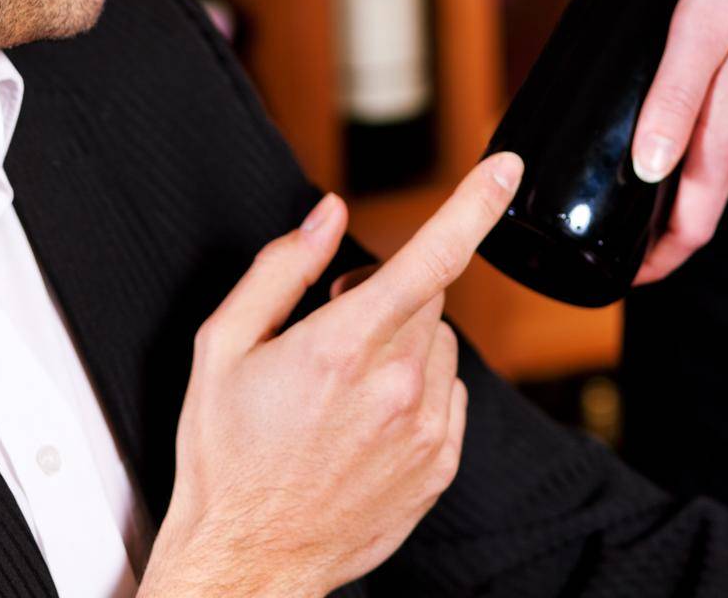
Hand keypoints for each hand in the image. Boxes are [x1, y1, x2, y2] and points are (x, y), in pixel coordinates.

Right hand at [138, 151, 523, 597]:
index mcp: (340, 348)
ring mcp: (424, 432)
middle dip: (385, 292)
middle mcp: (395, 388)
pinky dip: (419, 387)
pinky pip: (450, 393)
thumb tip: (326, 214)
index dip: (472, 206)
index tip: (505, 170)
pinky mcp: (440, 466)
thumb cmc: (227, 453)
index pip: (428, 259)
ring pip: (441, 342)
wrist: (249, 558)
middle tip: (332, 328)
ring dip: (404, 341)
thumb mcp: (222, 346)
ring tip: (345, 382)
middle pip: (426, 295)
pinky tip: (368, 415)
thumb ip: (281, 268)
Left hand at [632, 0, 727, 283]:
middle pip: (703, 210)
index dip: (655, 261)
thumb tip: (646, 169)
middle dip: (658, 230)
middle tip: (607, 231)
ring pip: (718, 179)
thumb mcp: (697, 34)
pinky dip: (700, 159)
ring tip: (628, 184)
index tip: (617, 275)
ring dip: (678, 192)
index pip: (692, 228)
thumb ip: (672, 103)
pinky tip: (672, 137)